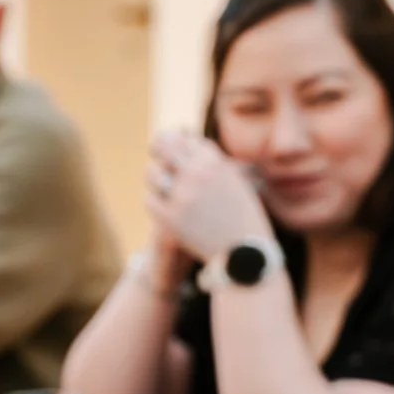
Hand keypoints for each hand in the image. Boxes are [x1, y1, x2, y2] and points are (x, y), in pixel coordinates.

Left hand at [145, 130, 272, 263]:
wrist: (244, 254)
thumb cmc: (243, 218)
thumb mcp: (235, 183)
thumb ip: (215, 164)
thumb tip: (193, 143)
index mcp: (216, 163)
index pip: (187, 140)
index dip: (176, 139)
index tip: (170, 140)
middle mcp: (198, 174)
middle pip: (165, 149)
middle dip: (159, 149)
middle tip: (155, 151)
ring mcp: (182, 196)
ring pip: (153, 174)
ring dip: (154, 176)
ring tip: (157, 180)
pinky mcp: (170, 218)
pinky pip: (149, 199)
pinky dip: (153, 199)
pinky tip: (158, 202)